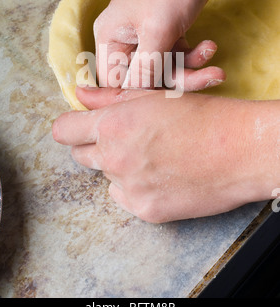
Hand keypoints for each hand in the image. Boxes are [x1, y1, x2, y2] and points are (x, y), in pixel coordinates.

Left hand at [52, 88, 271, 222]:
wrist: (241, 149)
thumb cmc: (203, 116)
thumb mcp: (154, 96)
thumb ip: (110, 98)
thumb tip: (80, 96)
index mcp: (114, 125)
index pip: (64, 131)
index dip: (71, 127)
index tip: (79, 127)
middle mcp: (114, 158)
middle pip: (80, 156)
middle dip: (96, 146)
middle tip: (127, 138)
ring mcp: (129, 188)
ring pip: (106, 176)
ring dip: (120, 167)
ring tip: (154, 156)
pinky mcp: (145, 211)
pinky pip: (124, 198)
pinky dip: (136, 188)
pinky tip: (162, 176)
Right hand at [93, 0, 228, 91]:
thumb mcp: (157, 30)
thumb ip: (145, 68)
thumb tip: (135, 98)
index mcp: (110, 36)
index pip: (114, 82)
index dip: (137, 95)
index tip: (163, 102)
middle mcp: (124, 38)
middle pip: (143, 78)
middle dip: (174, 80)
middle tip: (205, 78)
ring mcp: (147, 35)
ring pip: (164, 69)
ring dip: (189, 69)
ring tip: (212, 59)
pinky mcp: (167, 31)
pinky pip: (177, 57)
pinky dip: (193, 56)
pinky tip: (209, 46)